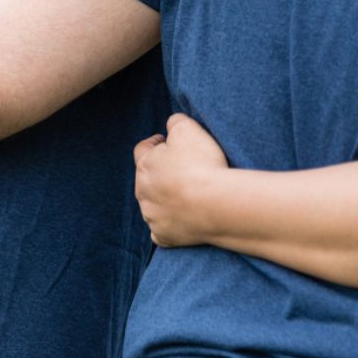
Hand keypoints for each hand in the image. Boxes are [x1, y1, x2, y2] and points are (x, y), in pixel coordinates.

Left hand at [134, 113, 228, 246]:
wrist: (214, 204)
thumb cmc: (201, 163)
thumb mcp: (188, 128)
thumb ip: (175, 121)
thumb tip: (172, 123)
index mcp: (145, 166)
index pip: (142, 149)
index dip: (154, 143)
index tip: (166, 142)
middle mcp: (142, 193)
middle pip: (146, 179)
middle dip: (161, 173)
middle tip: (184, 169)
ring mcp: (152, 217)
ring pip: (153, 206)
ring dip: (166, 199)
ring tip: (189, 194)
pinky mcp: (164, 236)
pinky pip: (161, 231)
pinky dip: (170, 224)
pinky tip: (183, 219)